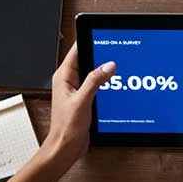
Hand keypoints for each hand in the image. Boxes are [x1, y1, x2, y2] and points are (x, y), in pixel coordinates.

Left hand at [42, 44, 114, 170]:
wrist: (65, 147)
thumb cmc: (66, 127)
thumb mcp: (82, 101)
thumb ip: (95, 81)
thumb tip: (108, 65)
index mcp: (64, 77)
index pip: (77, 49)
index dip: (89, 39)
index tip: (102, 34)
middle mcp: (69, 80)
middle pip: (87, 58)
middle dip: (101, 54)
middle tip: (116, 50)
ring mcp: (77, 89)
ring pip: (93, 71)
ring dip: (104, 69)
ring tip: (118, 66)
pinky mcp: (84, 97)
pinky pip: (96, 83)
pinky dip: (106, 81)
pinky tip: (115, 83)